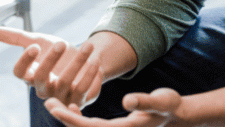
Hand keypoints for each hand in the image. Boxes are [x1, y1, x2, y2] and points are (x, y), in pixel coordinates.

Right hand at [0, 27, 102, 108]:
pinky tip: (95, 61)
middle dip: (51, 60)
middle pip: (41, 78)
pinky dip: (90, 77)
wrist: (81, 58)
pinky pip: (83, 91)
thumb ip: (16, 37)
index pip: (19, 73)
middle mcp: (43, 88)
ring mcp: (60, 96)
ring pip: (65, 83)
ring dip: (77, 63)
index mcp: (30, 74)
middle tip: (61, 42)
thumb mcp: (38, 40)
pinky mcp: (78, 101)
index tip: (34, 46)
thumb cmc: (56, 51)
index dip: (24, 61)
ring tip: (87, 46)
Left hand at [44, 88, 186, 126]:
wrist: (178, 115)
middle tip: (47, 102)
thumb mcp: (161, 100)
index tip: (55, 108)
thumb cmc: (170, 106)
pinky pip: (93, 124)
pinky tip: (70, 104)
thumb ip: (144, 101)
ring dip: (69, 116)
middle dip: (65, 117)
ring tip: (52, 102)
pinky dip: (79, 116)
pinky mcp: (116, 126)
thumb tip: (126, 101)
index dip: (72, 118)